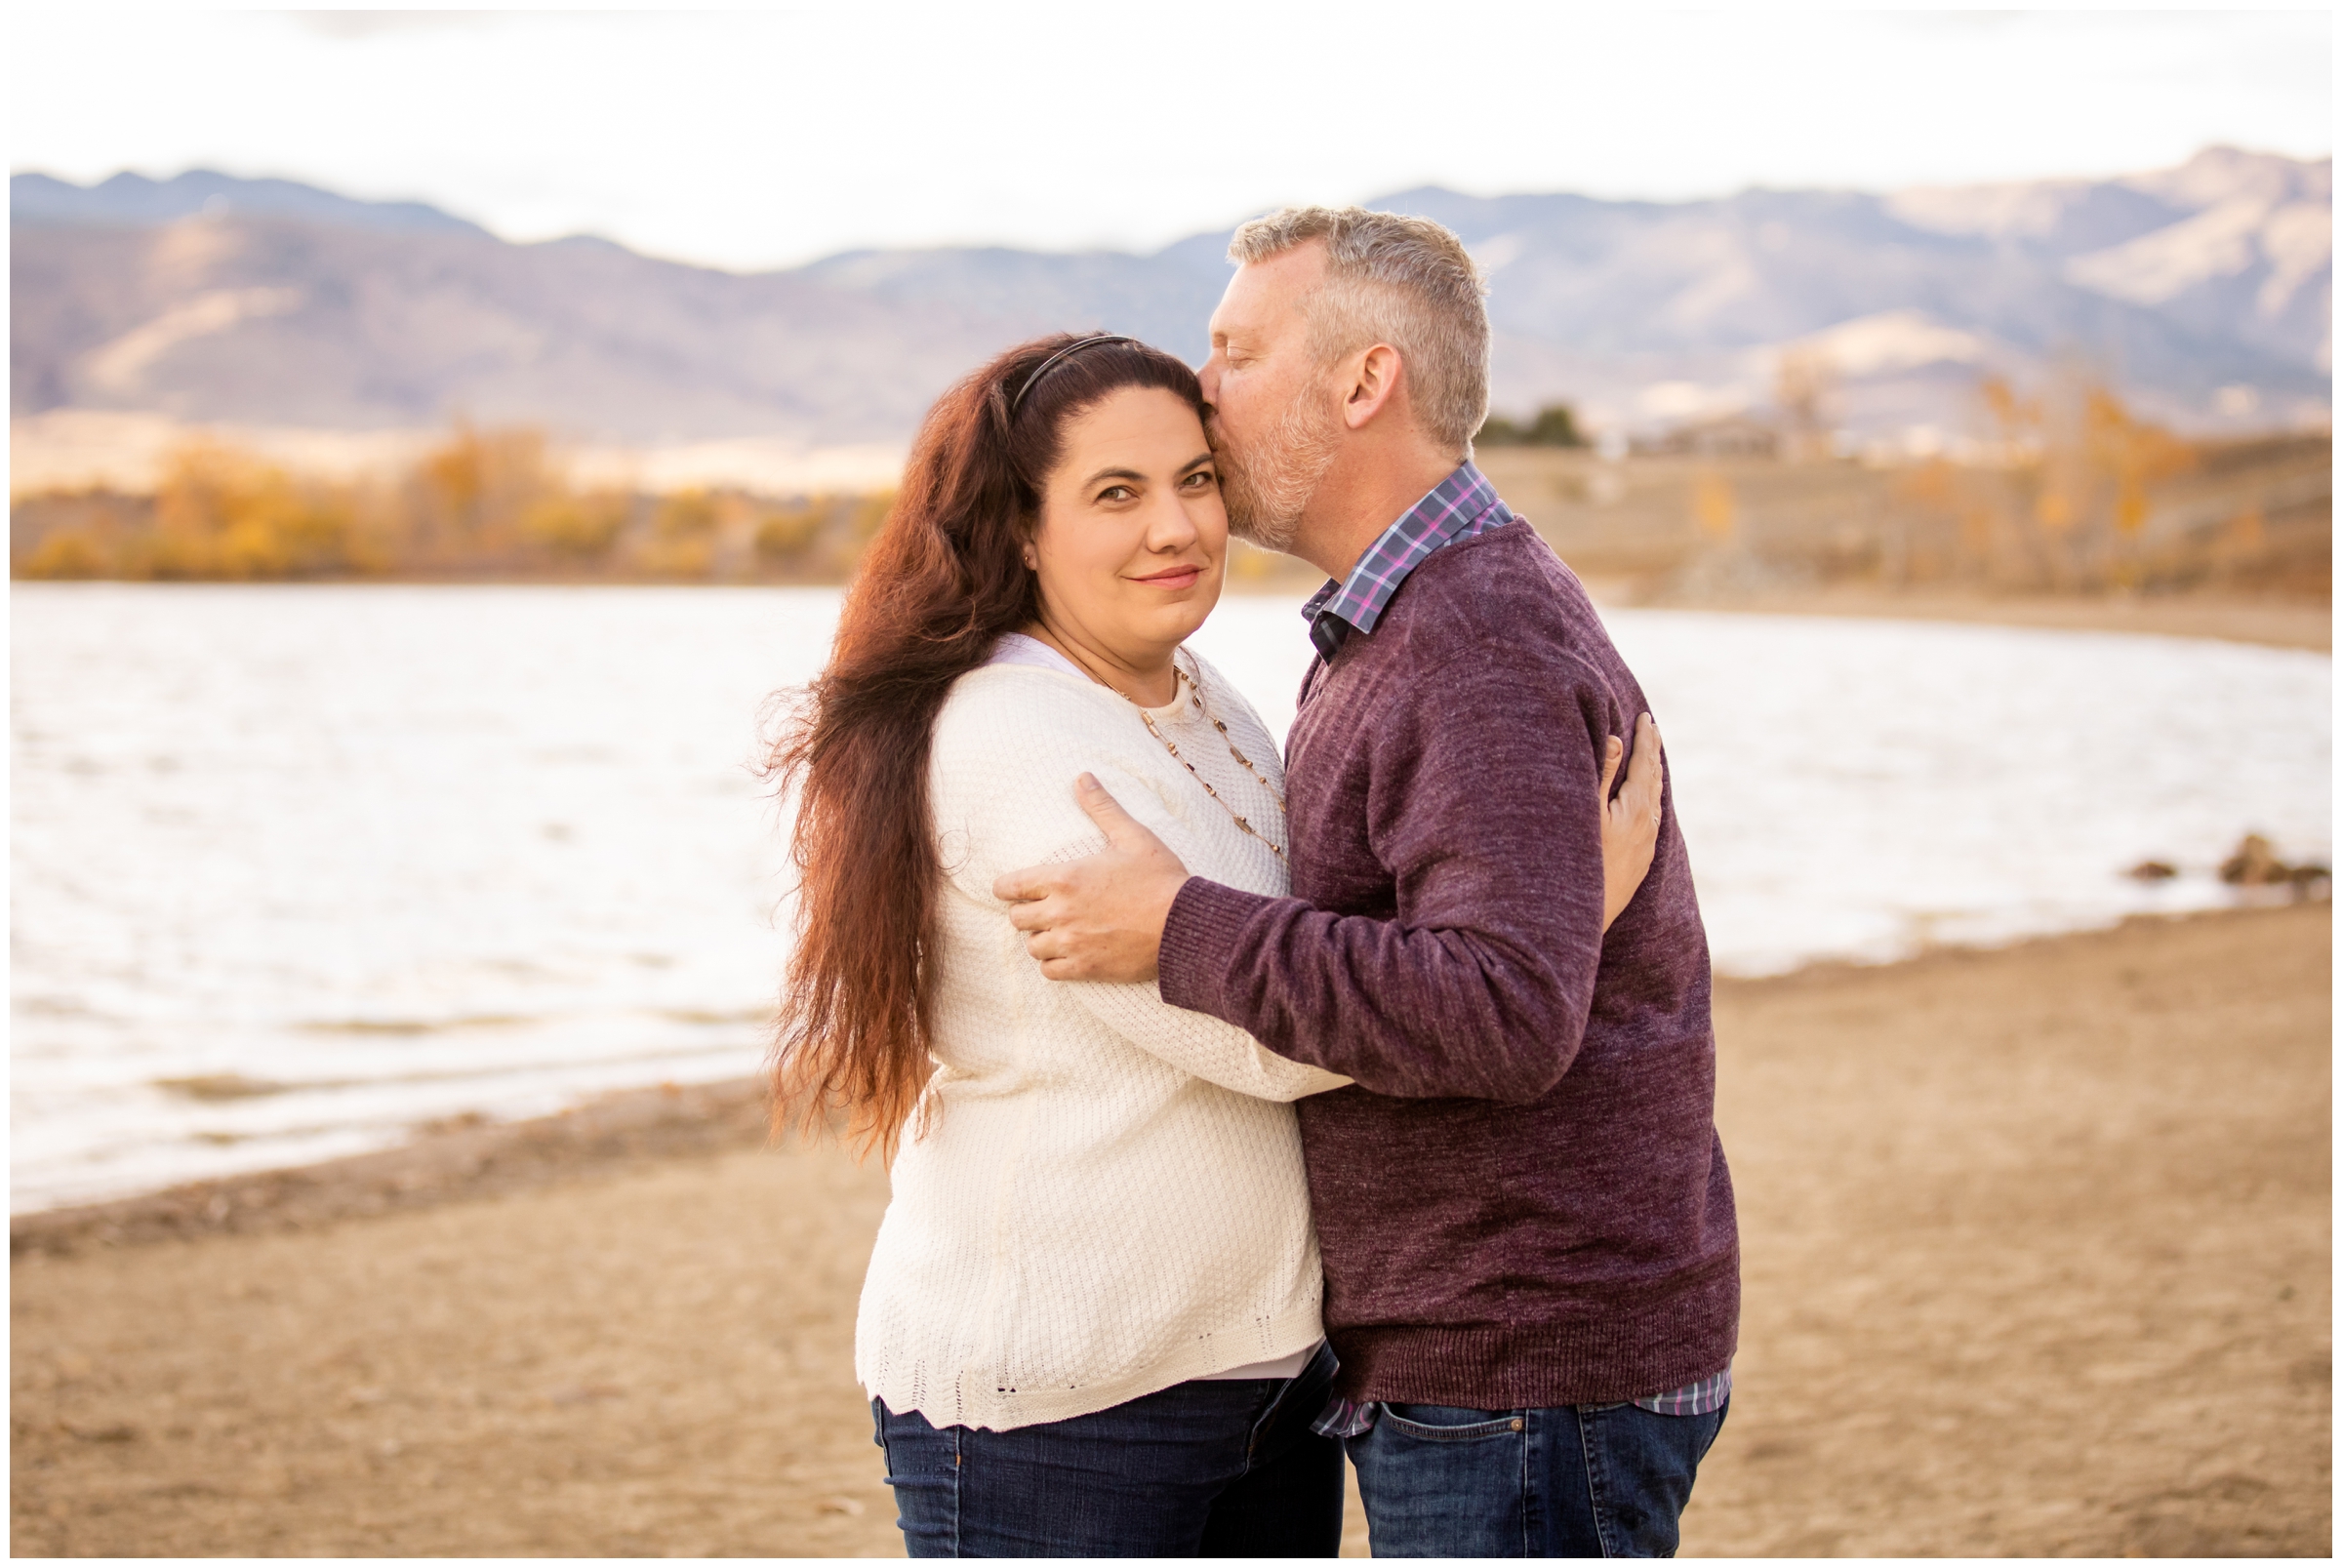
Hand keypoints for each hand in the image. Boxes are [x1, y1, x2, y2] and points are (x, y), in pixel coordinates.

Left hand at [993, 774, 1192, 981]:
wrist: (1186, 925)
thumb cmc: (1160, 878)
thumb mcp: (1132, 836)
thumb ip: (1102, 807)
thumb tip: (1082, 777)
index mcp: (1065, 878)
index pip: (1009, 886)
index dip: (1006, 887)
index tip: (1010, 888)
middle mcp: (1060, 912)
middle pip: (1016, 918)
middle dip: (1026, 911)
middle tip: (1043, 907)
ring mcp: (1071, 943)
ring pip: (1032, 946)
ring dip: (1041, 938)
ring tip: (1058, 931)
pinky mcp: (1086, 967)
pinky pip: (1049, 971)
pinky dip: (1054, 963)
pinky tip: (1068, 953)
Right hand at [1599, 713, 1664, 930]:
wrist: (1579, 918)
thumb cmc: (1577, 862)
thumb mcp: (1586, 814)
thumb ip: (1602, 775)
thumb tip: (1617, 740)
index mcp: (1636, 810)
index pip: (1645, 765)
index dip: (1646, 739)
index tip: (1648, 718)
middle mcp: (1647, 828)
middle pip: (1655, 781)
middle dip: (1653, 753)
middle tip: (1652, 730)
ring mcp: (1645, 849)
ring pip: (1655, 803)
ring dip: (1653, 778)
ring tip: (1651, 761)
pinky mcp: (1639, 865)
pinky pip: (1651, 822)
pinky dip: (1650, 801)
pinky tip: (1644, 807)